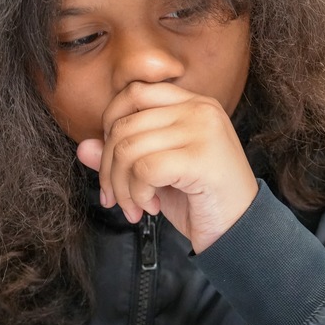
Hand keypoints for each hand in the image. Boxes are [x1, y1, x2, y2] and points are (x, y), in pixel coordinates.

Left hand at [76, 82, 257, 252]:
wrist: (242, 231)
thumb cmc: (201, 200)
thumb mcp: (157, 174)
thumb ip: (122, 156)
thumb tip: (83, 147)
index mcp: (192, 102)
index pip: (134, 92)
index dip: (110, 124)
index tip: (112, 161)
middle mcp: (199, 108)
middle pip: (124, 124)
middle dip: (108, 169)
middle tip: (116, 198)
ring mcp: (203, 130)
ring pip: (129, 148)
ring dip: (122, 187)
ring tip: (136, 207)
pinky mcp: (200, 157)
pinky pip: (144, 169)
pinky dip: (138, 195)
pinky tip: (152, 208)